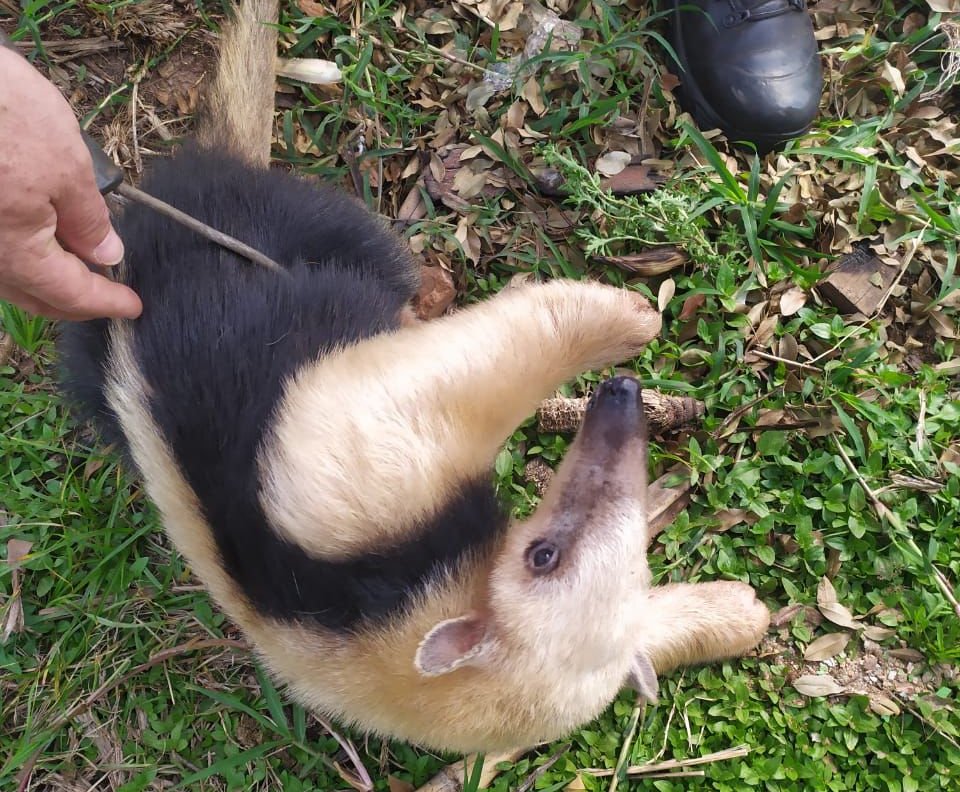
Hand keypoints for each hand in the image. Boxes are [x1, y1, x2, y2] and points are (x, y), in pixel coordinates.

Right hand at [0, 47, 141, 320]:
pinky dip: (24, 256)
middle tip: (110, 293)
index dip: (106, 302)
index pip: (70, 296)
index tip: (133, 306)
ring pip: (11, 277)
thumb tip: (106, 254)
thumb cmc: (4, 112)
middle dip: (76, 299)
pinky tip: (46, 237)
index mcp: (15, 253)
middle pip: (35, 295)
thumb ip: (88, 220)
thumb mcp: (66, 166)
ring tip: (84, 264)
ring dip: (48, 278)